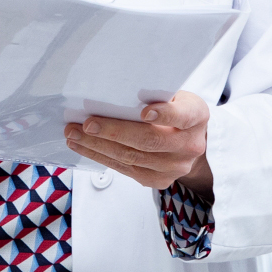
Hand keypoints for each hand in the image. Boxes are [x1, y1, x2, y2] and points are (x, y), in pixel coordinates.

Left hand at [65, 90, 211, 196]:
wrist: (192, 141)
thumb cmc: (176, 110)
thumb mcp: (174, 95)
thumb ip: (155, 94)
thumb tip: (113, 92)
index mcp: (196, 117)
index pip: (182, 115)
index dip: (164, 114)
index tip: (144, 111)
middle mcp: (189, 145)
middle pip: (149, 140)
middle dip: (113, 132)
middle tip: (86, 124)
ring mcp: (175, 167)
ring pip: (132, 158)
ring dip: (98, 146)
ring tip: (74, 134)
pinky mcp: (159, 180)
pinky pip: (126, 170)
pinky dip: (102, 157)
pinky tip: (84, 146)